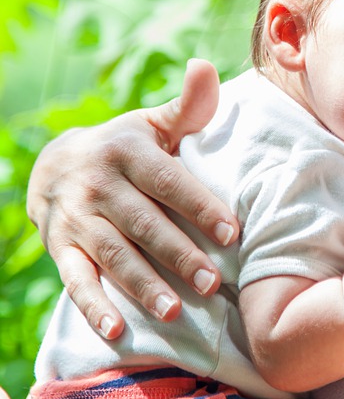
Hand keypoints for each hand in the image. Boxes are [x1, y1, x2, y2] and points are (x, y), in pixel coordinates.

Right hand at [26, 59, 239, 338]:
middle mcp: (99, 185)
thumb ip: (186, 108)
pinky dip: (94, 307)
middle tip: (212, 282)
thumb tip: (206, 67)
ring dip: (142, 286)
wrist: (55, 164)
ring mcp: (76, 219)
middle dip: (177, 254)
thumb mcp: (152, 124)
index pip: (168, 181)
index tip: (232, 232)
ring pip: (113, 255)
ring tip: (175, 311)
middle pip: (143, 224)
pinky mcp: (60, 248)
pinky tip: (118, 331)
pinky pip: (76, 281)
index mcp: (128, 152)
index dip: (199, 206)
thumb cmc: (126, 147)